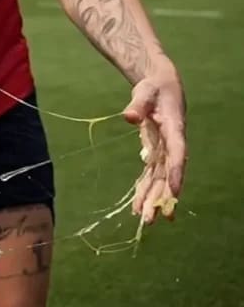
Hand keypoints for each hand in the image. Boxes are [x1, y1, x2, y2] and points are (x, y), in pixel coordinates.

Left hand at [123, 70, 186, 222]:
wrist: (160, 87)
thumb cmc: (154, 88)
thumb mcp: (145, 92)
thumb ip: (138, 104)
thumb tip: (129, 117)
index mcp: (175, 129)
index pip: (177, 154)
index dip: (176, 173)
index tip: (173, 193)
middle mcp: (173, 145)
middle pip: (167, 174)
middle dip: (160, 197)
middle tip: (152, 219)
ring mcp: (165, 151)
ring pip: (159, 179)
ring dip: (152, 198)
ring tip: (144, 219)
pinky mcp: (156, 153)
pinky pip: (151, 175)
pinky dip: (144, 189)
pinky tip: (137, 206)